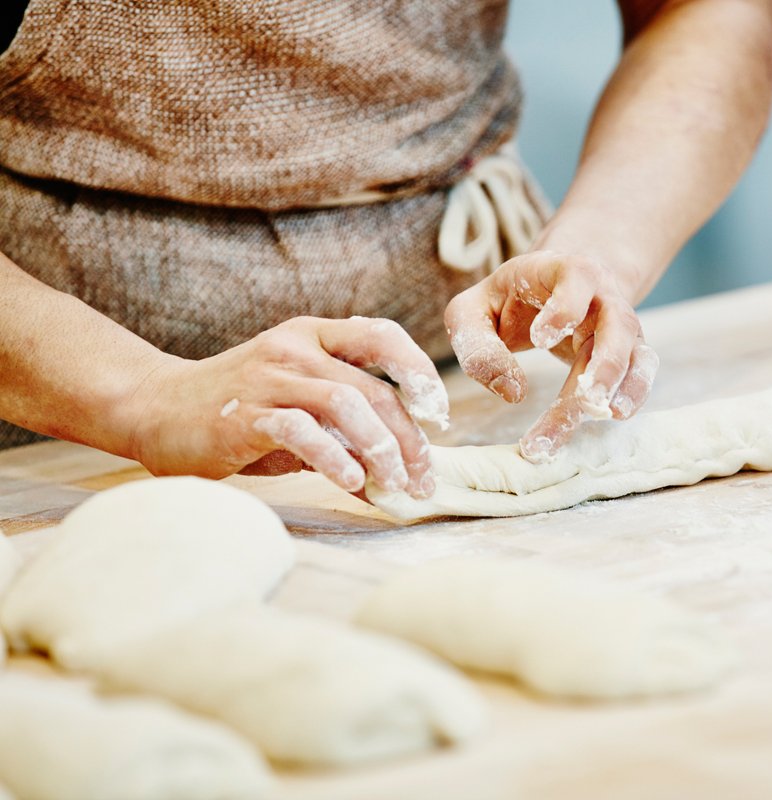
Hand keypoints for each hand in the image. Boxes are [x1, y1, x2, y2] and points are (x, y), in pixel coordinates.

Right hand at [126, 316, 448, 497]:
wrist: (151, 409)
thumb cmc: (236, 412)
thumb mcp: (298, 410)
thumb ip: (344, 429)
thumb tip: (396, 473)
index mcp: (314, 336)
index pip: (383, 336)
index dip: (420, 373)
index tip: (440, 416)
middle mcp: (294, 348)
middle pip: (374, 387)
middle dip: (408, 437)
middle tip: (422, 478)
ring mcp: (268, 377)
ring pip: (346, 403)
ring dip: (380, 449)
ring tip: (395, 485)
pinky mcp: (243, 413)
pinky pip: (302, 430)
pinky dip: (334, 457)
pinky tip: (351, 482)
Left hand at [444, 250, 658, 461]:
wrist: (555, 289)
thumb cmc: (508, 300)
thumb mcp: (474, 310)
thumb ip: (476, 345)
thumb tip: (511, 391)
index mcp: (565, 271)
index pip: (576, 278)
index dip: (564, 306)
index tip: (539, 340)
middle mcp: (603, 297)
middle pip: (616, 326)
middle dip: (604, 365)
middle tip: (584, 401)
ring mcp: (622, 326)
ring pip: (634, 355)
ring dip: (621, 387)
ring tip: (601, 415)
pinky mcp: (629, 353)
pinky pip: (642, 373)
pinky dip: (634, 395)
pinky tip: (614, 416)